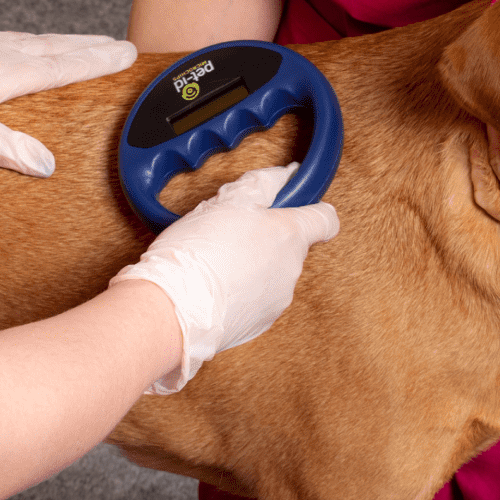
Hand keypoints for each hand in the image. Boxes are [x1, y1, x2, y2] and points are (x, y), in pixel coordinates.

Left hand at [0, 31, 137, 176]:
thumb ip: (4, 146)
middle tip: (116, 43)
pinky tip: (17, 46)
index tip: (126, 53)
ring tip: (78, 42)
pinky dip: (26, 42)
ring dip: (59, 42)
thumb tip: (46, 164)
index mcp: (5, 72)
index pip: (63, 66)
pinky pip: (6, 40)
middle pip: (52, 48)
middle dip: (86, 47)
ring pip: (30, 41)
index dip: (96, 62)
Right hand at [111, 165, 339, 393]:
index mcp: (290, 236)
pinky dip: (240, 292)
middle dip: (266, 238)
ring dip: (251, 266)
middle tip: (230, 232)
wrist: (172, 310)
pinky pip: (257, 299)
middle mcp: (292, 269)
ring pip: (272, 274)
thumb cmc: (197, 253)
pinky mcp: (261, 323)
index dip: (311, 209)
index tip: (291, 205)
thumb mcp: (228, 202)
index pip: (326, 219)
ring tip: (215, 262)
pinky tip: (213, 287)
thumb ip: (263, 185)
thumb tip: (285, 176)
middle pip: (291, 247)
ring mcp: (278, 299)